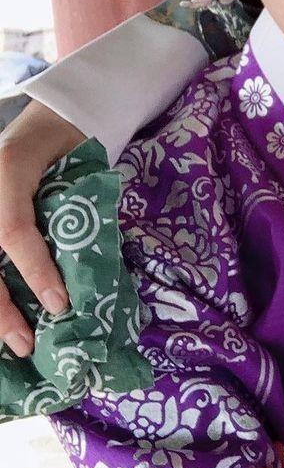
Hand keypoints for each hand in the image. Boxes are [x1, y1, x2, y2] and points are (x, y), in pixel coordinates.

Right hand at [0, 99, 78, 355]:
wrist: (46, 123)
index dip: (34, 270)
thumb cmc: (67, 147)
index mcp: (8, 172)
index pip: (13, 231)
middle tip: (25, 344)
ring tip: (11, 344)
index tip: (58, 304)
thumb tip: (89, 270)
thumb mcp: (77, 168)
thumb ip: (76, 211)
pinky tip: (1, 324)